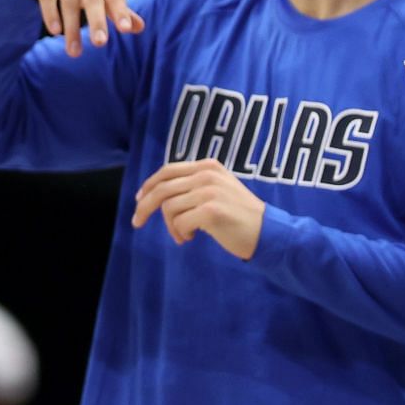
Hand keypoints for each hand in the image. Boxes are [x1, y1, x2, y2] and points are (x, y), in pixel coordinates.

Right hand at [9, 0, 144, 57]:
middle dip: (97, 21)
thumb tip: (139, 28)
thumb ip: (115, 7)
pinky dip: (51, 14)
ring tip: (74, 52)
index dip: (120, 11)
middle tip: (100, 44)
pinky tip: (55, 31)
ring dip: (72, 28)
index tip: (124, 30)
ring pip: (69, 1)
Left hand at [130, 159, 266, 258]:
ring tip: (183, 235)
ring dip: (170, 226)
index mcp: (208, 166)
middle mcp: (207, 174)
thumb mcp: (218, 190)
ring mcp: (209, 191)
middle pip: (161, 188)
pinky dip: (180, 233)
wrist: (268, 232)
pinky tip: (191, 238)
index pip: (168, 170)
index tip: (138, 199)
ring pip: (168, 207)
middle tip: (137, 222)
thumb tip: (158, 194)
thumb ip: (193, 186)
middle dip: (144, 206)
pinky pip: (179, 222)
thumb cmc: (239, 216)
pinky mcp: (211, 210)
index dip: (149, 185)